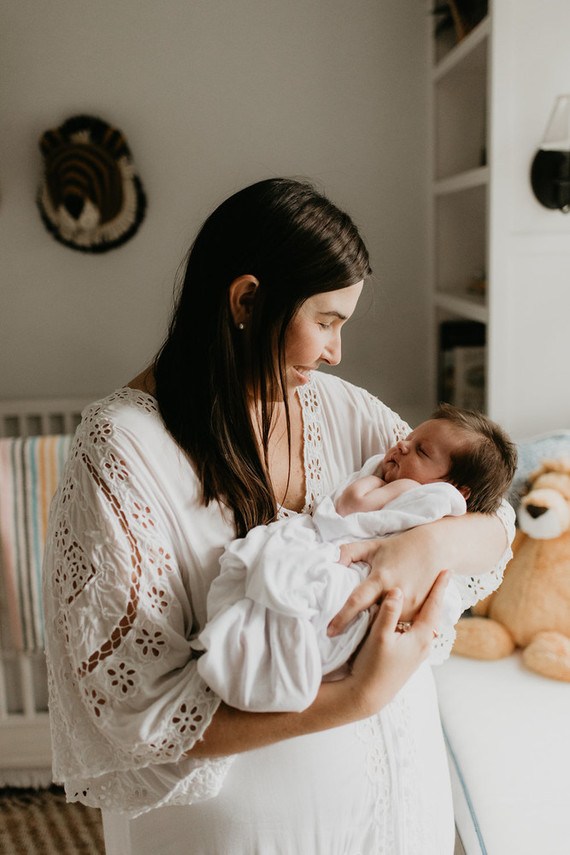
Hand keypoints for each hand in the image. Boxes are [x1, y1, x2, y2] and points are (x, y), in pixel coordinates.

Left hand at [327, 528, 441, 636]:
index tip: (329, 632)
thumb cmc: (400, 546)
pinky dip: (393, 621)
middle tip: (348, 633)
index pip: (357, 601)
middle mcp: (395, 594)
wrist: (436, 549)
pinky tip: (390, 617)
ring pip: (387, 622)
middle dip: (361, 626)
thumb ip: (348, 552)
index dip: (342, 617)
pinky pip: (401, 622)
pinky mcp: (420, 611)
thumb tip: (330, 561)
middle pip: (371, 617)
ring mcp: (410, 605)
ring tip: (374, 622)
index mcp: (380, 578)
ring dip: (379, 623)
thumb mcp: (373, 546)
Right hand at [345, 570, 450, 717]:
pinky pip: (420, 630)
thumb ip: (389, 612)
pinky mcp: (409, 657)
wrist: (368, 695)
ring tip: (430, 591)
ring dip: (429, 606)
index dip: (440, 587)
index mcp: (421, 637)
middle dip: (437, 595)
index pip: (433, 606)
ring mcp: (418, 652)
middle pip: (434, 614)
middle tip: (441, 576)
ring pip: (428, 623)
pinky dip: (420, 617)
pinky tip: (414, 615)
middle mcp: (424, 645)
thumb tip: (397, 590)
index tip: (447, 570)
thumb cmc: (373, 666)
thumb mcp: (379, 636)